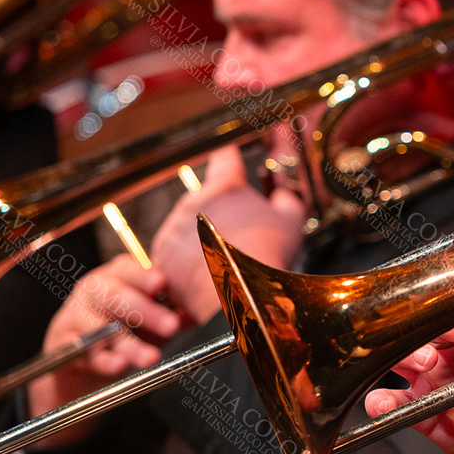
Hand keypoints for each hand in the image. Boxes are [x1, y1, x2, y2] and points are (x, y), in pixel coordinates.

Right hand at [27, 254, 185, 439]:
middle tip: (172, 326)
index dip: (144, 275)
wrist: (77, 356)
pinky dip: (105, 361)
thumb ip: (171, 313)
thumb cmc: (121, 326)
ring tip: (152, 358)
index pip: (128, 269)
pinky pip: (86, 353)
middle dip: (147, 312)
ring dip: (131, 345)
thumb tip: (201, 313)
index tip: (162, 283)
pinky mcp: (64, 343)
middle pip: (118, 297)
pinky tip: (119, 365)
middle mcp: (93, 290)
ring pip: (104, 330)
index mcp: (116, 276)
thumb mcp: (147, 317)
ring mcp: (75, 315)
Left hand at [150, 146, 306, 323]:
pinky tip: (208, 274)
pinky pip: (174, 254)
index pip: (224, 158)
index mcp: (226, 188)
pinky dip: (187, 263)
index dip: (230, 159)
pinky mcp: (161, 256)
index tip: (231, 160)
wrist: (238, 296)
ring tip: (226, 260)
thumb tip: (282, 194)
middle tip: (241, 233)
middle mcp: (194, 202)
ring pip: (187, 227)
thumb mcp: (292, 221)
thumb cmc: (266, 257)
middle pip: (206, 198)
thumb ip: (286, 199)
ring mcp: (173, 229)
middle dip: (220, 212)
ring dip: (202, 238)